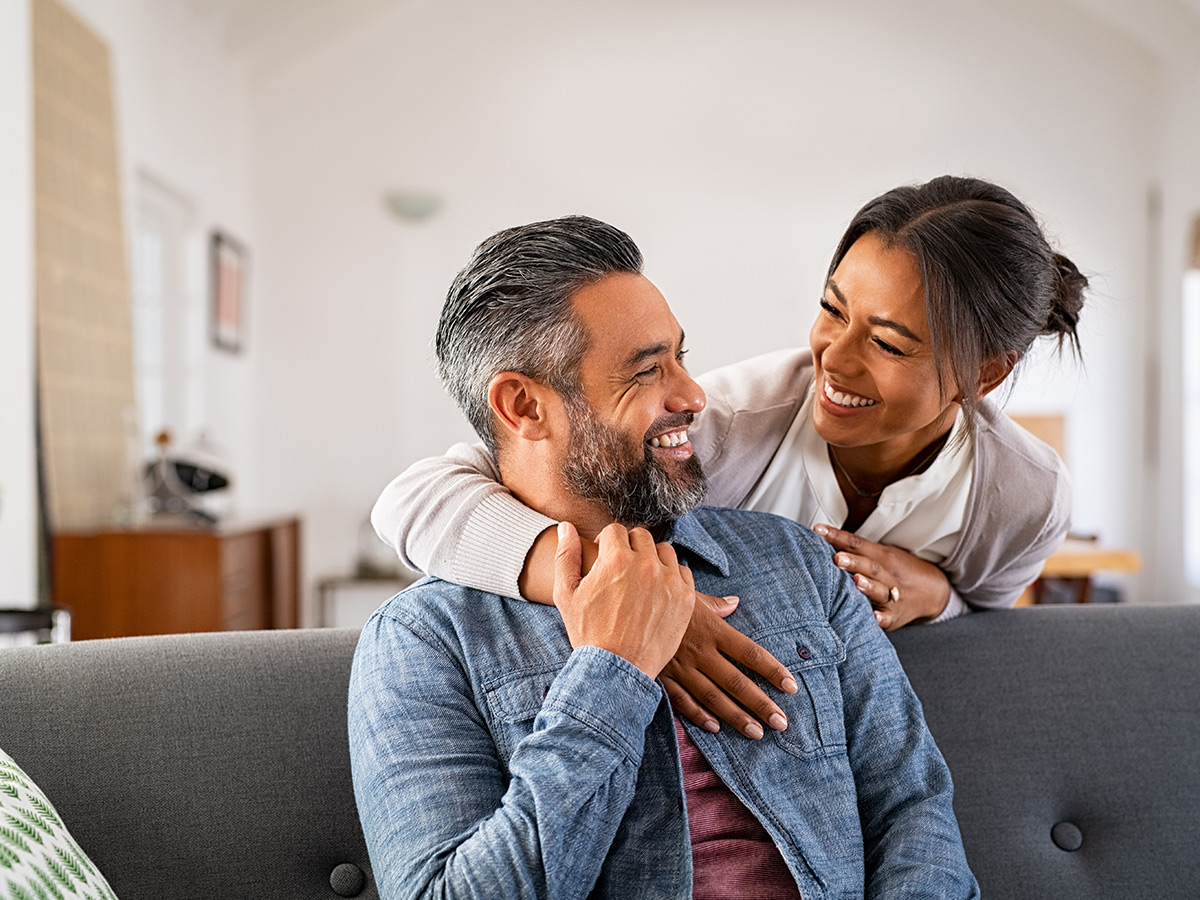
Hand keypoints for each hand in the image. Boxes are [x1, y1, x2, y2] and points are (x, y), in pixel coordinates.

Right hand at [554, 522, 694, 678]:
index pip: (615, 530)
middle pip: (641, 536)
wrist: (616, 669)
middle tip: (622, 569)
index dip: (607, 543)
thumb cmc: (588, 632)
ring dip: (653, 559)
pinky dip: (671, 577)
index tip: (605, 558)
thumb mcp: (566, 594)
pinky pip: (682, 572)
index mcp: (615, 559)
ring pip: (664, 551)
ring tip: (641, 579)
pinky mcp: (685, 598)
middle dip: (629, 548)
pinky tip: (658, 591)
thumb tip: (566, 527)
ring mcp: (668, 581)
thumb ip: (566, 555)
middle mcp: (645, 564)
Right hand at [661, 593, 797, 739]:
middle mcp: (700, 651)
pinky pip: (682, 700)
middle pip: (736, 682)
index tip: (791, 686)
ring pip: (713, 697)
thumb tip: (735, 603)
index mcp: (712, 629)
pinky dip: (698, 715)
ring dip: (736, 716)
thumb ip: (715, 604)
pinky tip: (715, 727)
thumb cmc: (660, 595)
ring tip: (756, 732)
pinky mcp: (662, 676)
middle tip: (781, 722)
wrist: (622, 602)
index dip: (772, 670)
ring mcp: (680, 666)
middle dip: (761, 704)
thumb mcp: (689, 594)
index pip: (750, 653)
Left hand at [813, 524, 950, 630]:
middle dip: (853, 562)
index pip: (857, 543)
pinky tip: (873, 617)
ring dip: (868, 586)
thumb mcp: (880, 555)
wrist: (933, 591)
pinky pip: (888, 617)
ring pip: (880, 590)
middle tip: (836, 558)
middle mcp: (888, 574)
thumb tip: (820, 537)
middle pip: (870, 566)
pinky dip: (881, 618)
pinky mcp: (896, 615)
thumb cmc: (895, 570)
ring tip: (855, 581)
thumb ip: (854, 549)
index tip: (818, 531)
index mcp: (881, 556)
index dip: (837, 537)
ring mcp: (893, 595)